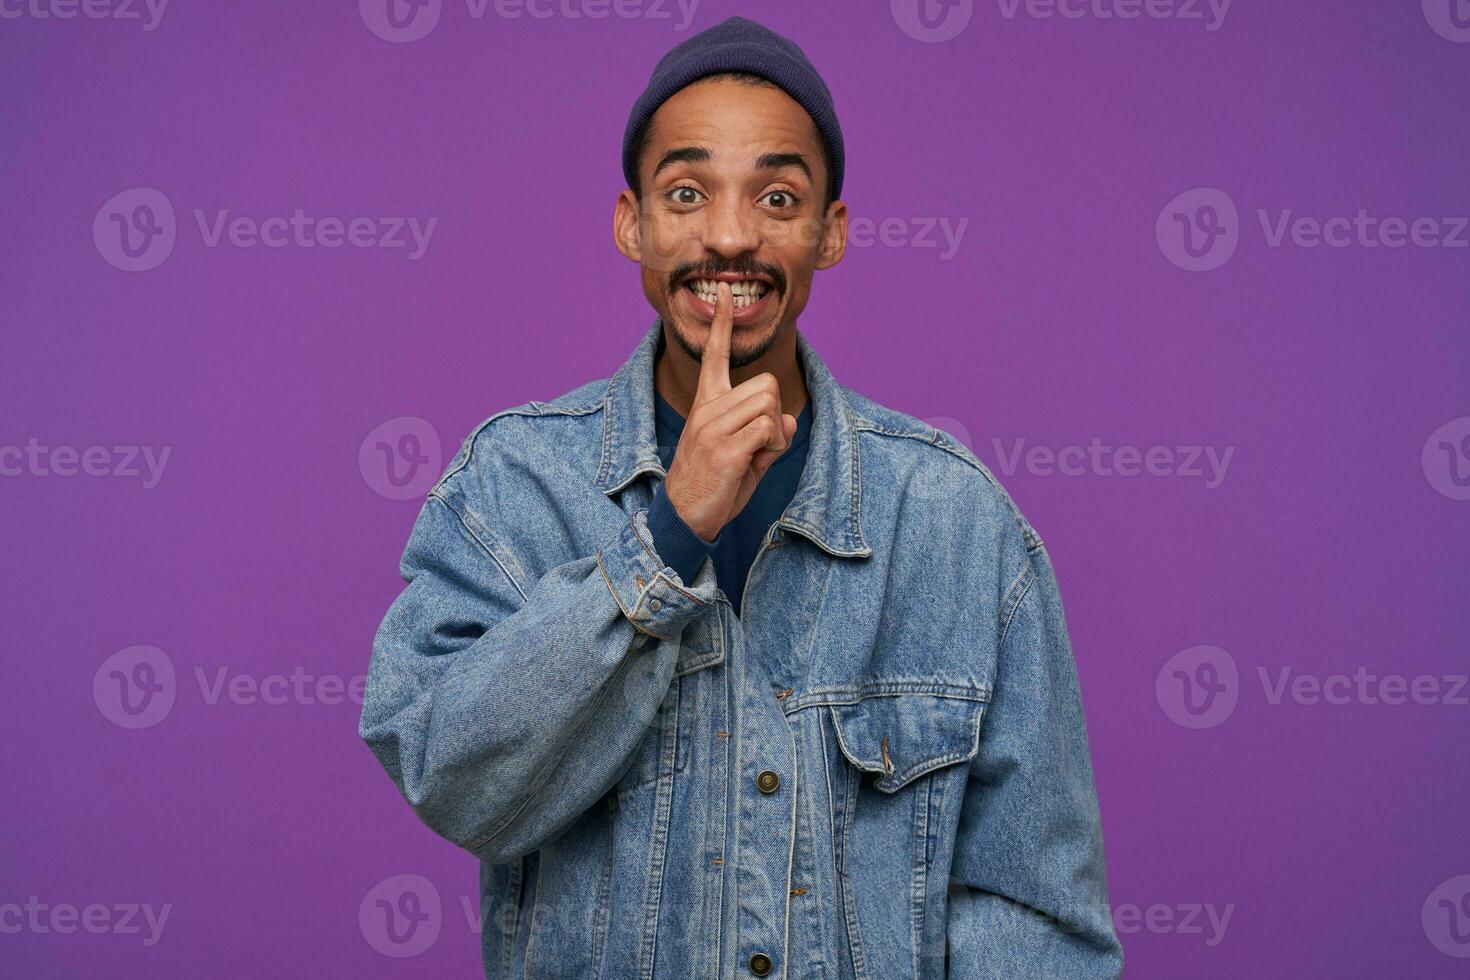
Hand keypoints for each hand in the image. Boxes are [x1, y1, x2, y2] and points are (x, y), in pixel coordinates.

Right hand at [662, 281, 798, 541]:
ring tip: (754, 456)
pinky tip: (754, 463)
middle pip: (766, 385)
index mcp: (707, 403)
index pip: (715, 354)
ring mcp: (714, 427)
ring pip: (769, 404)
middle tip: (759, 443)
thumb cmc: (715, 483)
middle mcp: (708, 408)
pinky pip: (770, 429)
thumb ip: (764, 430)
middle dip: (774, 414)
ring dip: (775, 434)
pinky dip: (774, 448)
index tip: (726, 291)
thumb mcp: (743, 451)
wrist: (685, 515)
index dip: (723, 322)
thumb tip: (786, 418)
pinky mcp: (725, 448)